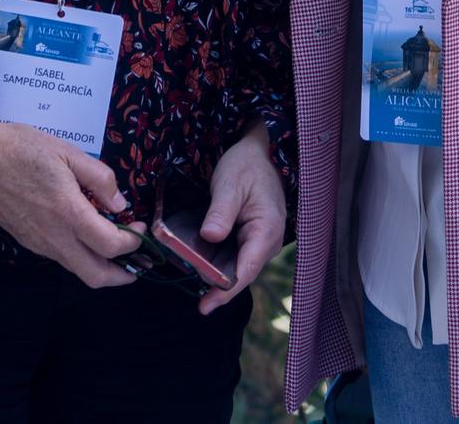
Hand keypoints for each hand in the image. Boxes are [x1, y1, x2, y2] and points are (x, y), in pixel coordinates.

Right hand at [0, 104, 142, 286]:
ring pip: (77, 269)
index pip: (112, 246)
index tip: (140, 226)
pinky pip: (61, 258)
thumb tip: (120, 204)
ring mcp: (38, 244)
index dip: (134, 241)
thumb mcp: (67, 152)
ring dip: (102, 266)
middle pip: (96, 276)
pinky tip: (86, 233)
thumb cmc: (19, 148)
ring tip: (117, 245)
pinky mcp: (26, 241)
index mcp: (68, 213)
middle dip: (124, 275)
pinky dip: (81, 255)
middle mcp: (53, 237)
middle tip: (140, 261)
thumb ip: (99, 179)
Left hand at [193, 120, 286, 315]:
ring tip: (192, 282)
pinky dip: (217, 263)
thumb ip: (221, 211)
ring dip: (216, 275)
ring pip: (237, 267)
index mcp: (266, 231)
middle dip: (217, 286)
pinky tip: (199, 265)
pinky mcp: (250, 239)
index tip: (205, 305)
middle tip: (192, 297)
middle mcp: (266, 242)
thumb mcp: (230, 184)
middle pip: (241, 273)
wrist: (259, 153)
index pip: (246, 270)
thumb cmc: (247, 166)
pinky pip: (234, 257)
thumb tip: (210, 236)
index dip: (225, 291)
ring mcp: (259, 242)